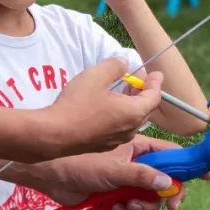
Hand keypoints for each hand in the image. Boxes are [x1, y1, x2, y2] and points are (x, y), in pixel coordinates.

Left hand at [33, 134, 188, 209]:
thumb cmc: (81, 162)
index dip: (188, 165)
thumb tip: (169, 185)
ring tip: (129, 206)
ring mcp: (125, 180)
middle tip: (170, 208)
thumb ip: (143, 177)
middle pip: (164, 181)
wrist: (51, 175)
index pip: (171, 153)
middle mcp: (135, 162)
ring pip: (149, 198)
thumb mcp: (116, 169)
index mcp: (139, 146)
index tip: (205, 177)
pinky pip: (132, 208)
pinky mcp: (114, 197)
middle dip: (166, 195)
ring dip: (144, 206)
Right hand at [40, 59, 161, 155]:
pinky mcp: (103, 146)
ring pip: (132, 120)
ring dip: (131, 104)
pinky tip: (107, 106)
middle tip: (136, 80)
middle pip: (145, 109)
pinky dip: (120, 115)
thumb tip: (124, 63)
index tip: (156, 73)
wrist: (53, 134)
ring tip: (122, 91)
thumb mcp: (96, 75)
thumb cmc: (77, 104)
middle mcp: (130, 130)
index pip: (154, 97)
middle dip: (143, 93)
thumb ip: (115, 66)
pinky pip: (119, 128)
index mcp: (134, 113)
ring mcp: (116, 140)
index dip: (156, 83)